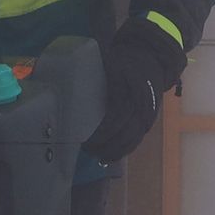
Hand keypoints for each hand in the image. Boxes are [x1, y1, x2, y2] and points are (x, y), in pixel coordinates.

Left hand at [85, 19, 182, 162]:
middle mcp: (142, 105)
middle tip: (87, 149)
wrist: (152, 57)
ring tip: (97, 156)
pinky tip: (110, 157)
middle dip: (106, 145)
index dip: (102, 131)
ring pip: (132, 140)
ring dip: (114, 151)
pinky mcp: (149, 120)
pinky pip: (137, 140)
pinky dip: (124, 150)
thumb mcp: (109, 61)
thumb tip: (62, 82)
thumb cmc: (124, 59)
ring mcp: (148, 114)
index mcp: (131, 91)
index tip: (85, 137)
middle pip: (124, 133)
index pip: (116, 117)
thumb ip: (92, 74)